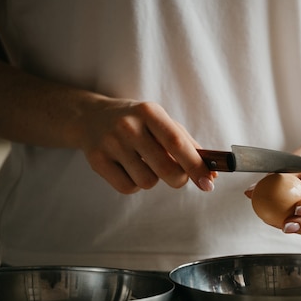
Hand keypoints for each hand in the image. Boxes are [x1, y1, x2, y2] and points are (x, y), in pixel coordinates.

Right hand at [72, 100, 215, 193]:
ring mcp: (110, 143)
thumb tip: (211, 175)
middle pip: (165, 169)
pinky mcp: (97, 161)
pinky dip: (134, 184)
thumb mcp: (160, 122)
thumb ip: (187, 145)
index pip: (177, 143)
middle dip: (178, 179)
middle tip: (177, 175)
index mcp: (150, 112)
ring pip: (147, 182)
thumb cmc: (137, 123)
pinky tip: (128, 169)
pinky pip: (127, 188)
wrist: (90, 117)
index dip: (195, 165)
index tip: (208, 183)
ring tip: (143, 164)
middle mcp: (129, 126)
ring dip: (152, 179)